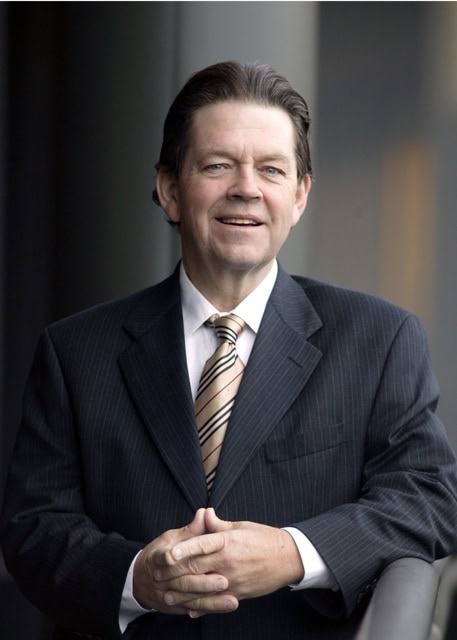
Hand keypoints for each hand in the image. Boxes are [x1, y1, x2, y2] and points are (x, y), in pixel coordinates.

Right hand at [133, 508, 236, 614]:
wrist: (140, 581)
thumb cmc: (161, 553)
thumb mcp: (171, 538)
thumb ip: (191, 529)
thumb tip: (205, 512)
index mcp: (158, 557)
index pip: (166, 557)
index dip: (177, 557)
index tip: (195, 559)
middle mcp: (162, 579)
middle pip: (183, 581)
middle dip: (204, 583)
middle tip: (224, 581)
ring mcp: (167, 595)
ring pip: (190, 599)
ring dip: (211, 601)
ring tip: (232, 600)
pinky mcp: (174, 607)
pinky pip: (193, 609)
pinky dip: (209, 609)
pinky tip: (224, 607)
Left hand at [155, 508, 303, 614]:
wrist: (288, 559)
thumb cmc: (264, 538)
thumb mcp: (241, 526)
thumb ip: (219, 525)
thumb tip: (204, 513)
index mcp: (228, 541)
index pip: (201, 544)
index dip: (183, 549)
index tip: (167, 554)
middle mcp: (228, 561)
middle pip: (196, 567)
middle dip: (175, 572)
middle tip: (157, 575)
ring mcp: (232, 579)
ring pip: (203, 589)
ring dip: (183, 593)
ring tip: (167, 595)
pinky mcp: (238, 593)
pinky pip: (216, 601)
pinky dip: (202, 606)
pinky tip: (189, 609)